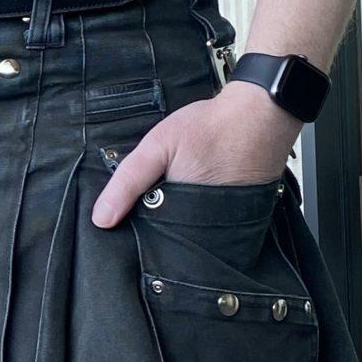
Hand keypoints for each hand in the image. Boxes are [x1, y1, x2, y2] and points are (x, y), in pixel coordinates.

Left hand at [90, 81, 301, 227]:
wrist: (260, 113)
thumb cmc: (211, 128)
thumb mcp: (158, 147)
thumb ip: (128, 182)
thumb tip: (101, 220)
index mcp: (186, 218)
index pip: (155, 248)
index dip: (138, 242)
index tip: (123, 237)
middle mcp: (210, 230)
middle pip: (174, 246)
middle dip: (157, 236)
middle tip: (141, 222)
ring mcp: (227, 225)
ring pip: (193, 237)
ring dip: (178, 227)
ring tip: (163, 210)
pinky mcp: (240, 216)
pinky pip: (213, 226)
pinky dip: (198, 218)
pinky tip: (188, 201)